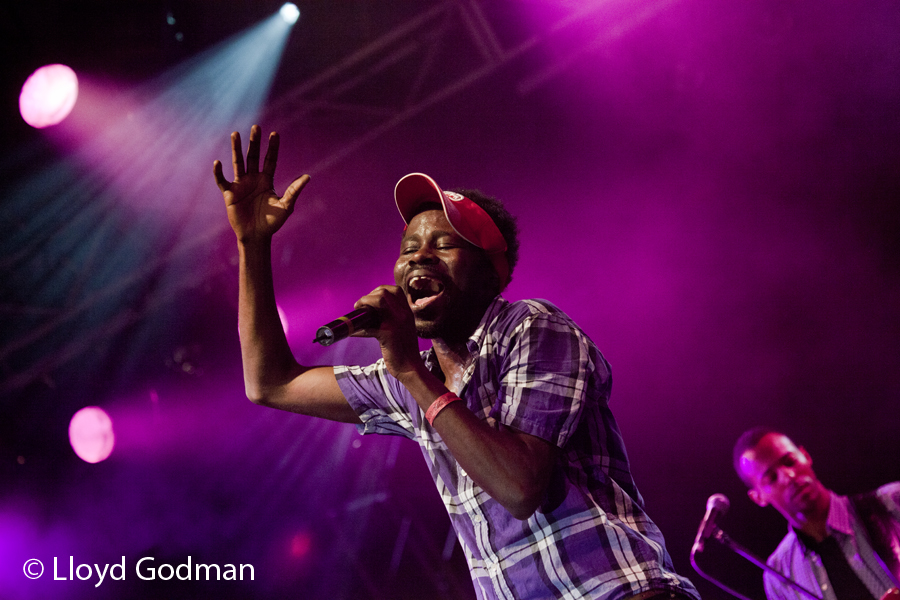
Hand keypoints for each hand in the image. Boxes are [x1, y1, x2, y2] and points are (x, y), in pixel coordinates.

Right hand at [213, 125, 309, 242]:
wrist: (257, 236)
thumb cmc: (272, 222)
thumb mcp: (286, 206)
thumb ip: (294, 190)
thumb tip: (308, 176)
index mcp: (266, 180)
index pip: (270, 160)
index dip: (272, 148)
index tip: (275, 134)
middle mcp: (253, 179)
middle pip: (253, 156)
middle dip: (254, 142)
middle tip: (256, 127)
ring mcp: (241, 185)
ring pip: (238, 163)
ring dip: (236, 149)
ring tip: (235, 134)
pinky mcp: (229, 194)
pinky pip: (222, 181)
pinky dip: (219, 172)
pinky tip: (218, 162)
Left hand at [353, 286, 423, 379]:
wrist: (411, 368)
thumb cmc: (403, 351)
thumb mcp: (402, 329)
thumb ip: (393, 320)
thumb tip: (368, 315)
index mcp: (407, 312)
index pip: (395, 290)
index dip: (379, 290)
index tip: (370, 299)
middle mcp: (404, 314)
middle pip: (385, 292)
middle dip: (368, 296)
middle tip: (360, 306)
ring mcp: (397, 322)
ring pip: (379, 300)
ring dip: (364, 303)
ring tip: (357, 312)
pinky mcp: (388, 334)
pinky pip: (369, 325)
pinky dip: (358, 329)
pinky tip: (353, 333)